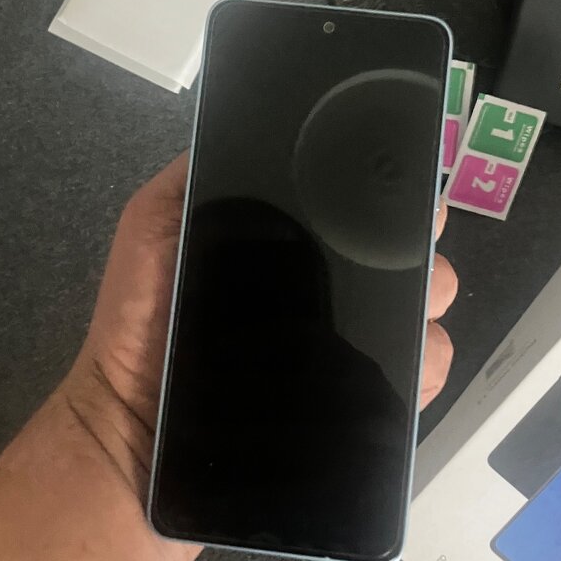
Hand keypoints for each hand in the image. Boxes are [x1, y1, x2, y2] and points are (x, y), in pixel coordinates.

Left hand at [65, 155, 456, 560]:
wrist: (134, 431)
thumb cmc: (142, 321)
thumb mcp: (155, 225)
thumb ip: (196, 176)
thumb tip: (252, 129)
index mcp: (294, 246)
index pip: (365, 210)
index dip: (396, 196)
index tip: (407, 195)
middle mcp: (332, 293)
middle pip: (410, 257)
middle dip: (421, 249)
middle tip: (403, 259)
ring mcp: (349, 350)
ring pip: (426, 314)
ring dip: (426, 306)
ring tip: (393, 317)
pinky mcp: (360, 406)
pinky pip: (418, 379)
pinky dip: (423, 368)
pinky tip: (396, 364)